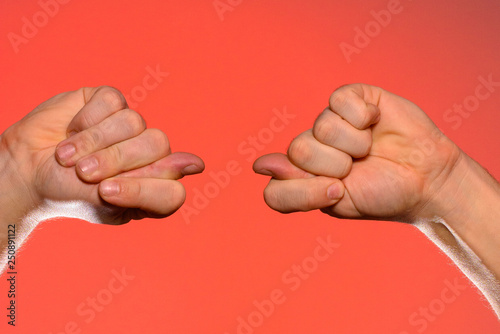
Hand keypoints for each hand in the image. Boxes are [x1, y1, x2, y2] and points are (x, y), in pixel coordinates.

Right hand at [0, 86, 204, 224]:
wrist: (26, 172)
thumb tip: (198, 164)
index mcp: (152, 188)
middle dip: (115, 159)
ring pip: (134, 120)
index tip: (107, 191)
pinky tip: (72, 131)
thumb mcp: (104, 202)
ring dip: (94, 141)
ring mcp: (131, 126)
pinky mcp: (110, 102)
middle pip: (158, 144)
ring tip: (68, 156)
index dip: (143, 186)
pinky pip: (112, 101)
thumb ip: (149, 186)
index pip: (172, 188)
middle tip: (84, 173)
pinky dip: (86, 120)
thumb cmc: (68, 193)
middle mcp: (148, 155)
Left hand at [253, 83, 461, 221]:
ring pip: (322, 126)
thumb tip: (259, 165)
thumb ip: (295, 190)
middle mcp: (311, 147)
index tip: (338, 191)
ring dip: (354, 143)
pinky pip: (339, 100)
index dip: (304, 191)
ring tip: (369, 148)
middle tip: (357, 167)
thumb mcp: (338, 203)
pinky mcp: (351, 99)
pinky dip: (362, 115)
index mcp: (302, 177)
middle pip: (298, 149)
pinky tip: (374, 122)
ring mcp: (330, 121)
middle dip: (335, 164)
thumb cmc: (382, 194)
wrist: (426, 180)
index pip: (275, 187)